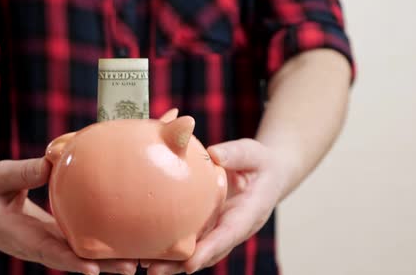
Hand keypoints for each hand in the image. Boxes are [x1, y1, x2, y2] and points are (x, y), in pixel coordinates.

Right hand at [0, 158, 137, 274]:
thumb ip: (23, 171)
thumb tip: (52, 162)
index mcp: (16, 235)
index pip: (46, 252)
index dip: (70, 261)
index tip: (93, 269)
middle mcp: (33, 245)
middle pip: (70, 259)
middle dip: (99, 266)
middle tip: (130, 267)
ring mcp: (43, 242)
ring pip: (76, 254)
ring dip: (104, 259)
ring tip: (135, 260)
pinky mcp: (51, 234)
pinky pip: (75, 242)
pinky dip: (95, 245)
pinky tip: (121, 242)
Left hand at [146, 139, 287, 274]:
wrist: (269, 175)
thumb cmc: (259, 163)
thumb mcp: (252, 154)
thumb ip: (236, 154)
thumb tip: (214, 154)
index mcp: (249, 213)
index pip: (228, 235)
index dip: (209, 251)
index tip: (189, 264)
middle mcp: (235, 228)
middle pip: (209, 252)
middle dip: (183, 264)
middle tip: (155, 272)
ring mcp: (221, 230)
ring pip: (199, 252)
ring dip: (174, 263)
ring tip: (147, 268)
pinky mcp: (210, 227)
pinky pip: (193, 241)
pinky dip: (174, 250)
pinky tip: (149, 251)